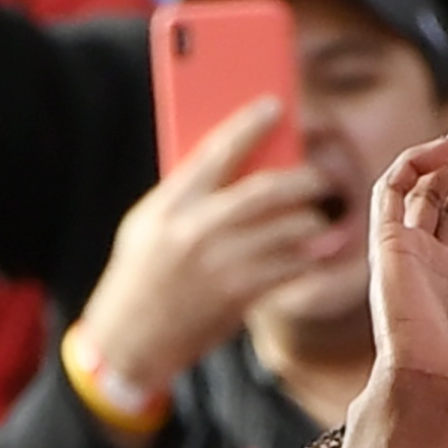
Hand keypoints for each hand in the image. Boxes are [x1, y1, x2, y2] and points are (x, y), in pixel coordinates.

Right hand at [70, 98, 333, 417]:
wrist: (129, 341)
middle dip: (302, 179)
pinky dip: (306, 258)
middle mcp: (195, 231)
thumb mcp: (147, 225)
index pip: (218, 150)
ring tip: (316, 220)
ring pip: (288, 229)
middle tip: (319, 177)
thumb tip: (238, 161)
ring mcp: (220, 265)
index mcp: (169, 205)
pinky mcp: (238, 297)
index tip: (274, 106)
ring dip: (310, 222)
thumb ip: (186, 193)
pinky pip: (290, 267)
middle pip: (266, 190)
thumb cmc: (140, 276)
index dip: (250, 123)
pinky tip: (310, 253)